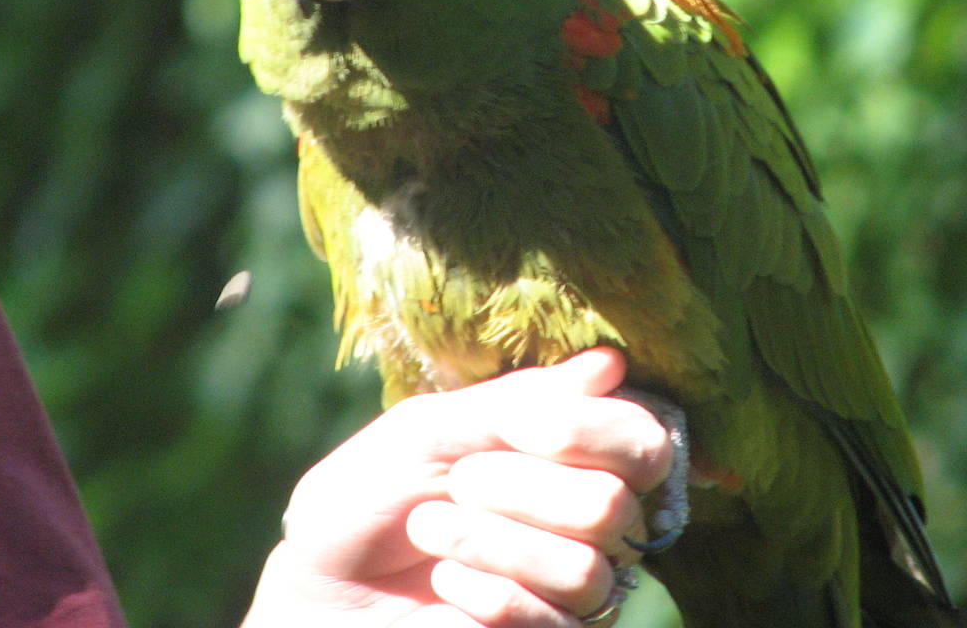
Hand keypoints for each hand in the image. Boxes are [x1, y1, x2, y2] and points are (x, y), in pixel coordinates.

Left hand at [242, 348, 673, 626]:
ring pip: (587, 566)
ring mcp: (575, 588)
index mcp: (572, 452)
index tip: (520, 425)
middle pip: (614, 502)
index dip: (593, 429)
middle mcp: (590, 520)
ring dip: (493, 540)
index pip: (645, 437)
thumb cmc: (373, 494)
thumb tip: (611, 364)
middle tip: (459, 480)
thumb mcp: (431, 428)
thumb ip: (517, 401)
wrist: (321, 586)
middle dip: (521, 486)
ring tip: (431, 528)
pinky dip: (488, 591)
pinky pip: (554, 620)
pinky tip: (446, 580)